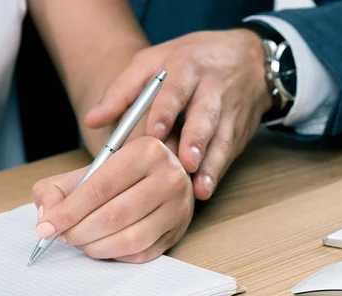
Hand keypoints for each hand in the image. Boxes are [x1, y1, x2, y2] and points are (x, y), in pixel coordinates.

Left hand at [31, 136, 193, 262]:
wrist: (156, 178)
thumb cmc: (117, 176)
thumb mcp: (86, 170)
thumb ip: (56, 189)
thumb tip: (48, 217)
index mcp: (146, 150)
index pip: (101, 187)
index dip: (69, 211)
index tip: (46, 227)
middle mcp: (170, 177)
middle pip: (115, 216)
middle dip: (79, 232)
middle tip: (62, 236)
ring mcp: (178, 208)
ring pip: (130, 239)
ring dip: (95, 247)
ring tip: (79, 241)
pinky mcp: (178, 232)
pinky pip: (141, 253)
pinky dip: (114, 254)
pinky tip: (101, 245)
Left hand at [85, 29, 272, 199]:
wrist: (250, 59)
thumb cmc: (190, 61)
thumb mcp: (153, 62)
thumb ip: (122, 90)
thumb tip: (91, 120)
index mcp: (187, 67)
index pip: (176, 90)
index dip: (166, 111)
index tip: (155, 133)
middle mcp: (213, 88)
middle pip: (205, 115)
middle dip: (196, 139)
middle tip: (186, 162)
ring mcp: (231, 111)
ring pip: (222, 138)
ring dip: (211, 164)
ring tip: (199, 187)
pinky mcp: (240, 131)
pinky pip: (230, 152)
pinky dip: (219, 172)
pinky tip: (205, 190)